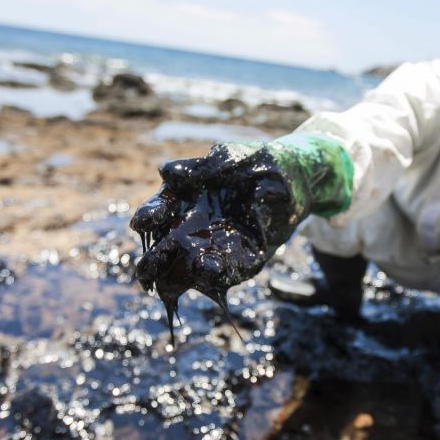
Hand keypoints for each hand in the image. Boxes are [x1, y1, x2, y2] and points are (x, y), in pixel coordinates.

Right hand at [130, 135, 352, 339]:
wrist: (295, 179)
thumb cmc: (256, 162)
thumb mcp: (230, 157)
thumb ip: (201, 166)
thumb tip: (166, 172)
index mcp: (183, 200)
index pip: (156, 212)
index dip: (148, 218)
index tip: (144, 223)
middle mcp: (192, 227)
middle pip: (164, 248)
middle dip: (153, 262)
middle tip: (145, 273)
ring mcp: (215, 246)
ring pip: (189, 267)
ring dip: (182, 276)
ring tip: (175, 282)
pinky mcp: (241, 260)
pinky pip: (226, 272)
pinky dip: (217, 276)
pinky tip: (210, 275)